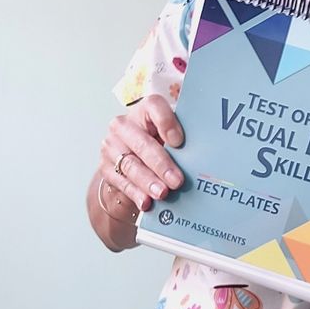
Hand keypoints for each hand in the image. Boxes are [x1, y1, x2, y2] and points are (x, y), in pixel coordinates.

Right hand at [100, 94, 184, 211]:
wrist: (131, 160)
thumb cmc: (159, 143)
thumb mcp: (169, 135)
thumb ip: (181, 139)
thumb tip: (203, 154)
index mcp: (145, 109)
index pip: (154, 106)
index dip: (167, 123)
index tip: (179, 141)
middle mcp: (125, 124)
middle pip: (143, 143)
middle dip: (161, 164)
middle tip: (177, 180)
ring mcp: (112, 146)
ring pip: (131, 165)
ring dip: (148, 181)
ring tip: (163, 193)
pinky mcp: (106, 167)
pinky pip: (122, 182)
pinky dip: (136, 193)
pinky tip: (146, 202)